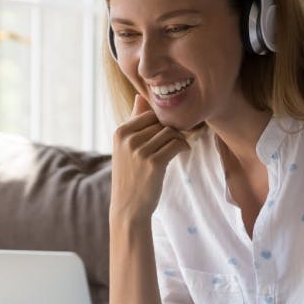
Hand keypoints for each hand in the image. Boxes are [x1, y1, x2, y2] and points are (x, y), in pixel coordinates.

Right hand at [109, 95, 189, 222]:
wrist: (128, 207)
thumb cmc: (130, 175)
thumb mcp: (126, 147)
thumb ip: (134, 121)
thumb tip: (140, 96)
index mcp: (120, 132)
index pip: (149, 114)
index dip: (162, 122)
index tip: (168, 132)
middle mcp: (128, 139)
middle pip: (161, 122)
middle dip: (172, 129)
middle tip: (177, 139)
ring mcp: (140, 151)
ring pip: (170, 132)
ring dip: (179, 138)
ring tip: (179, 146)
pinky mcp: (154, 163)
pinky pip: (176, 144)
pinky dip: (183, 146)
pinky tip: (183, 150)